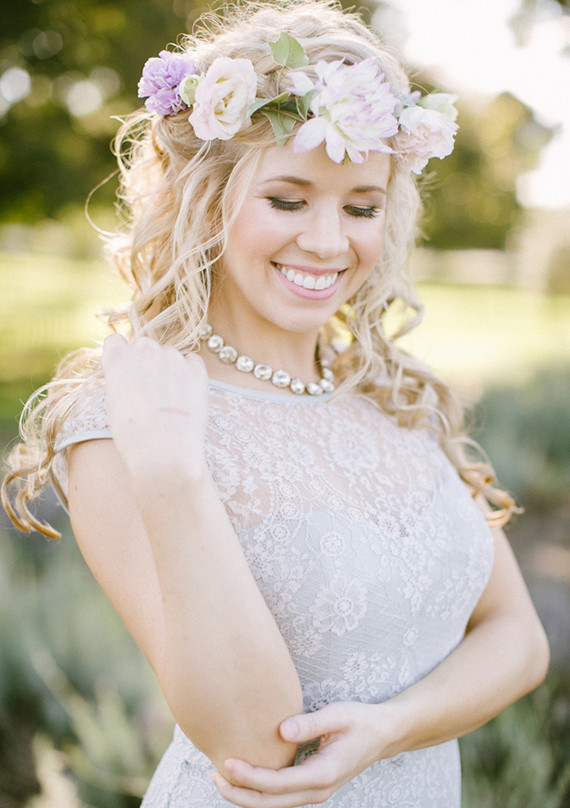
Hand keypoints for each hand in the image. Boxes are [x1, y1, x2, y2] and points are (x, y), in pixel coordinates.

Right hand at [101, 334, 208, 481]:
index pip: (116, 342)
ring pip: (169, 354)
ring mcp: (173, 358)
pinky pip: (192, 362)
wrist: (165, 452)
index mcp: (118, 357)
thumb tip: (130, 375)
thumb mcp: (114, 404)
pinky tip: (186, 395)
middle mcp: (145, 350)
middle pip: (145, 346)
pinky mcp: (196, 369)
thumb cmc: (133, 436)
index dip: (121, 357)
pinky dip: (189, 373)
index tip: (125, 372)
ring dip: (169, 368)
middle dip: (146, 362)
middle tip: (149, 390)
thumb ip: (121, 379)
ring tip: (169, 399)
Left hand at [211, 701, 396, 807]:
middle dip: (239, 793)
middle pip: (271, 803)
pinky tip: (244, 775)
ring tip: (220, 776)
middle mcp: (318, 790)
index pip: (278, 784)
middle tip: (213, 774)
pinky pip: (280, 797)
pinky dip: (259, 791)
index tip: (227, 761)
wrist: (383, 734)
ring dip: (247, 795)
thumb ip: (310, 723)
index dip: (250, 776)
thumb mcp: (339, 715)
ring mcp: (315, 792)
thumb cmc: (360, 720)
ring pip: (274, 804)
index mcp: (323, 775)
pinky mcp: (311, 787)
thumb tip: (281, 730)